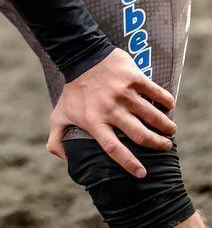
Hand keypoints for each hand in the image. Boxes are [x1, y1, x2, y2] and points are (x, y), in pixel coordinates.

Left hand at [47, 48, 176, 177]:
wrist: (80, 54)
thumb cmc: (72, 89)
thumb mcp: (60, 114)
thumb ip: (57, 137)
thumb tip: (61, 157)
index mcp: (94, 121)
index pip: (113, 148)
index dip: (128, 163)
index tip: (142, 173)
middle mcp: (110, 109)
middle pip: (139, 134)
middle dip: (156, 143)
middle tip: (165, 146)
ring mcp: (123, 93)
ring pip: (151, 115)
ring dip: (165, 125)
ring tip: (170, 130)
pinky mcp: (133, 77)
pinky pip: (154, 92)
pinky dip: (165, 100)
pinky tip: (169, 106)